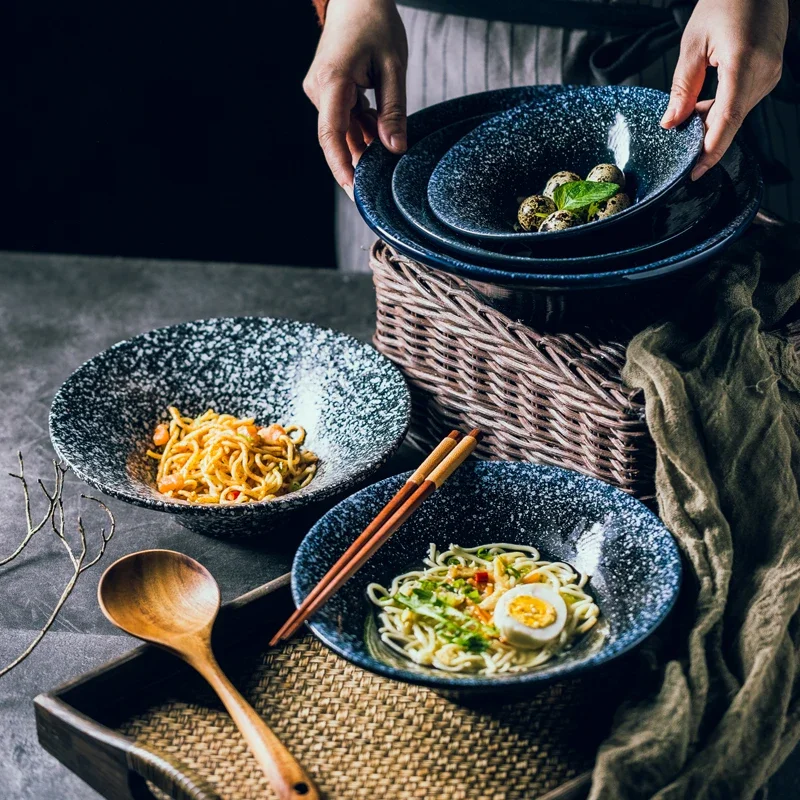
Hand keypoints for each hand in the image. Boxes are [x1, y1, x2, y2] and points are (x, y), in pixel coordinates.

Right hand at [303, 0, 407, 198]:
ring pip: (342, 130)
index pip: (331, 134)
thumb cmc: (376, 21)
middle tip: (375, 191)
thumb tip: (396, 150)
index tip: (353, 189)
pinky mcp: (327, 90)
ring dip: (363, 145)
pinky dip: (362, 130)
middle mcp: (319, 88)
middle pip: (336, 138)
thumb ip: (393, 111)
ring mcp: (321, 90)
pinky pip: (343, 119)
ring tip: (386, 157)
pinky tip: (379, 137)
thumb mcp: (393, 67)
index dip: (341, 165)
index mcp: (332, 81)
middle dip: (356, 164)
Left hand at [661, 0, 787, 179]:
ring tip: (686, 118)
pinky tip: (702, 107)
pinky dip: (721, 109)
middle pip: (731, 120)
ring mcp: (771, 73)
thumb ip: (682, 88)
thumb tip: (670, 123)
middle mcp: (764, 71)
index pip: (728, 118)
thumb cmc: (725, 1)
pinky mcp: (770, 72)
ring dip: (711, 122)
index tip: (695, 172)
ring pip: (736, 113)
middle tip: (678, 149)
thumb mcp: (693, 45)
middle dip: (704, 138)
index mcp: (744, 63)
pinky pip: (742, 101)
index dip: (711, 150)